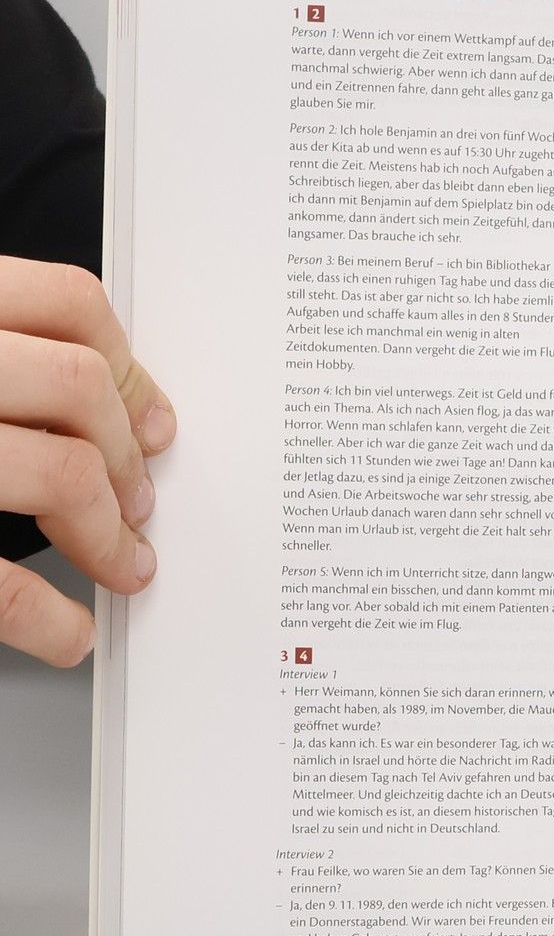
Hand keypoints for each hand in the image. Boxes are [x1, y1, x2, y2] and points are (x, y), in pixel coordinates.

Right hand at [0, 258, 175, 664]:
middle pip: (75, 385)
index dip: (127, 368)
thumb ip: (2, 357)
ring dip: (108, 532)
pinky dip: (44, 618)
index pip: (65, 302)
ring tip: (122, 563)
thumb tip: (106, 404)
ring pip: (58, 471)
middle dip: (125, 455)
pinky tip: (65, 633)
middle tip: (143, 505)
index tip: (156, 425)